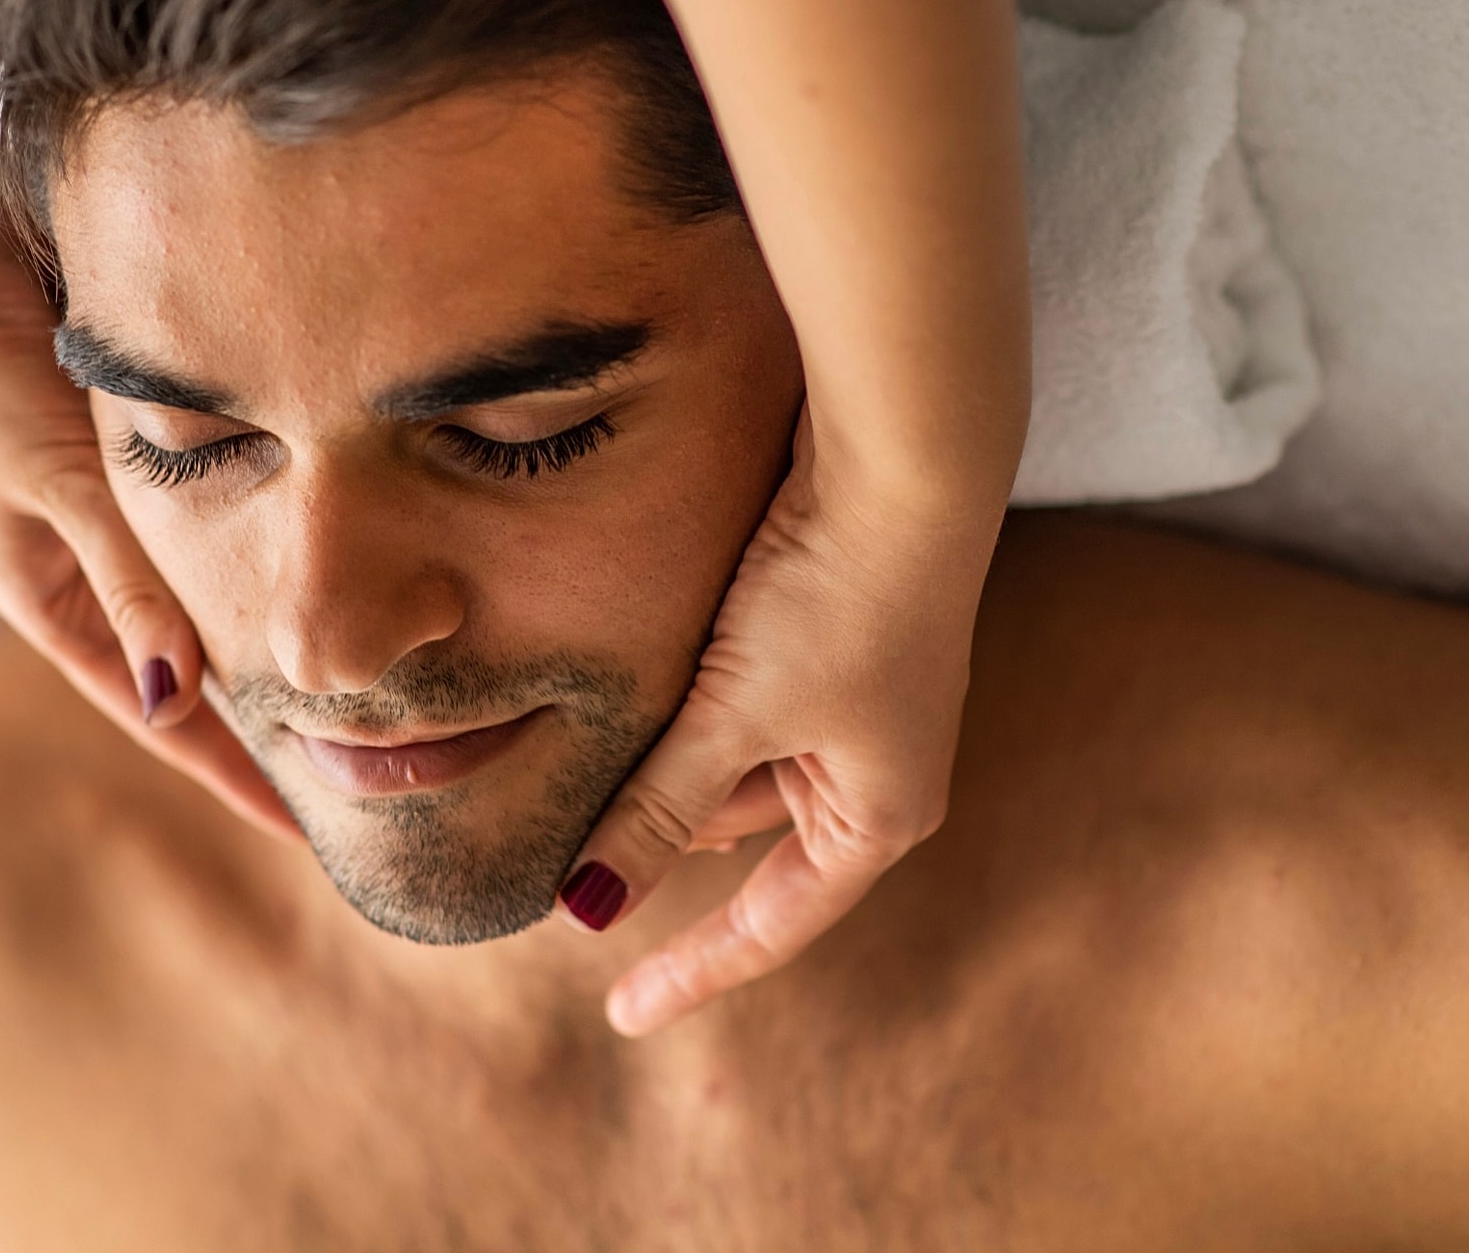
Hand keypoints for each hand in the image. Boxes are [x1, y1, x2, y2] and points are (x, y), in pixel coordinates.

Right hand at [0, 197, 300, 841]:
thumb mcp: (57, 483)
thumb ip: (125, 580)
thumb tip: (181, 702)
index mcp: (51, 595)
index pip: (162, 712)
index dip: (231, 771)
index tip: (304, 830)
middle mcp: (85, 558)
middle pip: (191, 663)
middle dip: (265, 716)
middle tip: (359, 760)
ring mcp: (111, 497)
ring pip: (209, 588)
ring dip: (270, 628)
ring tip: (362, 672)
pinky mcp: (135, 434)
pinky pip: (213, 506)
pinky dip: (263, 537)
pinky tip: (323, 542)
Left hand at [559, 406, 1001, 1034]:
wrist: (903, 456)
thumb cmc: (835, 595)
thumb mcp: (734, 712)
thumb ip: (659, 810)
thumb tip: (587, 909)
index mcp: (880, 816)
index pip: (770, 925)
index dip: (692, 969)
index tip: (621, 1013)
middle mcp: (881, 773)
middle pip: (742, 837)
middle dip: (662, 828)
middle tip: (565, 828)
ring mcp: (863, 706)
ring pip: (735, 762)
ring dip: (670, 754)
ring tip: (596, 732)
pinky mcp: (837, 641)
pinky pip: (744, 703)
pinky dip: (689, 701)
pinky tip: (640, 670)